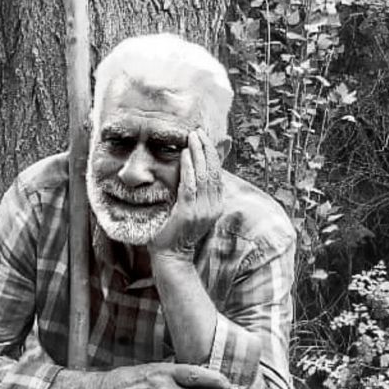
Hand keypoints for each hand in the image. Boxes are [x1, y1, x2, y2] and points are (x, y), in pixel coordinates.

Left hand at [148, 130, 222, 257]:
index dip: (212, 154)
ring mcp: (202, 210)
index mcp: (216, 205)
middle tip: (198, 131)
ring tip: (192, 137)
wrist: (171, 256)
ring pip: (203, 175)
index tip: (204, 137)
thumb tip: (196, 169)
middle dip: (206, 149)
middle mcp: (213, 207)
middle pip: (213, 171)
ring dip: (198, 153)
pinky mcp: (189, 212)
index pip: (217, 174)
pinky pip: (190, 185)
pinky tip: (185, 155)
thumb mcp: (191, 208)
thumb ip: (195, 189)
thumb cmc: (177, 232)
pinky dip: (188, 168)